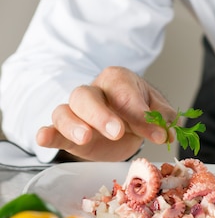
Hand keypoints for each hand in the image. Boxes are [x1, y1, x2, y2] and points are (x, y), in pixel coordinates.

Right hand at [36, 66, 176, 160]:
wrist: (124, 122)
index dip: (142, 115)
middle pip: (88, 96)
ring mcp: (76, 112)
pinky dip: (47, 134)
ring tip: (86, 137)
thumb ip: (162, 118)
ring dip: (74, 124)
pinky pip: (53, 129)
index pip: (125, 94)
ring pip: (65, 111)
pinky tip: (43, 138)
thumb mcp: (155, 109)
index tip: (159, 134)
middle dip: (102, 114)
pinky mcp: (66, 133)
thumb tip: (167, 130)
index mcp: (117, 79)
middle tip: (117, 131)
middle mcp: (93, 91)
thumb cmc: (137, 110)